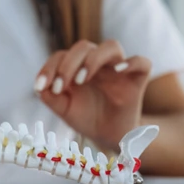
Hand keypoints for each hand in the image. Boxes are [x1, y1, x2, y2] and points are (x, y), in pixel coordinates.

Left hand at [35, 40, 151, 150]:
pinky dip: (132, 62)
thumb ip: (50, 97)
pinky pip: (142, 62)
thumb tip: (40, 87)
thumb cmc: (85, 118)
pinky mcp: (137, 79)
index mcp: (77, 66)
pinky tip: (118, 71)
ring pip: (111, 46)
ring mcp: (118, 69)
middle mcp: (97, 62)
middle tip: (60, 86)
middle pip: (84, 46)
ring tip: (81, 79)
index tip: (40, 86)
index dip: (49, 67)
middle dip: (68, 64)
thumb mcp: (63, 109)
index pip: (62, 55)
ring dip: (93, 59)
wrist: (109, 137)